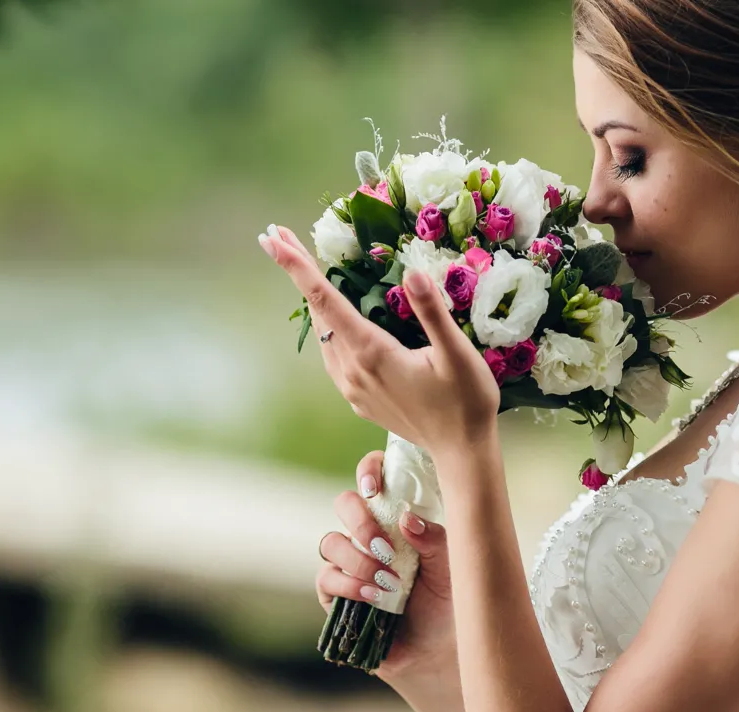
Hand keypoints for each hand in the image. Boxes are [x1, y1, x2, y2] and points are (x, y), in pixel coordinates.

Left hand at [260, 224, 500, 457]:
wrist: (462, 450)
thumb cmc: (466, 401)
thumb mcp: (457, 353)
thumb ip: (432, 313)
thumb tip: (411, 272)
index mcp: (371, 353)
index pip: (324, 300)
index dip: (296, 267)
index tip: (271, 240)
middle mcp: (353, 371)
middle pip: (316, 313)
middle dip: (297, 273)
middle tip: (279, 235)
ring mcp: (353, 388)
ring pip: (322, 335)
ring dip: (311, 301)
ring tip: (303, 268)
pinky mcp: (360, 399)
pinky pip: (333, 355)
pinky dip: (327, 327)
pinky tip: (335, 318)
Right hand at [315, 449, 455, 680]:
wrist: (439, 648)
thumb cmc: (449, 599)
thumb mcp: (452, 567)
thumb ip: (434, 539)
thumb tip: (406, 519)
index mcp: (397, 516)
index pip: (375, 477)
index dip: (369, 471)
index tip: (375, 488)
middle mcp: (369, 534)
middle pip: (344, 503)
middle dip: (360, 522)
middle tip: (385, 547)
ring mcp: (349, 562)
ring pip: (331, 542)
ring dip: (358, 560)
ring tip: (388, 581)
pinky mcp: (336, 594)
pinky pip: (327, 578)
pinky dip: (349, 585)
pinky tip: (374, 597)